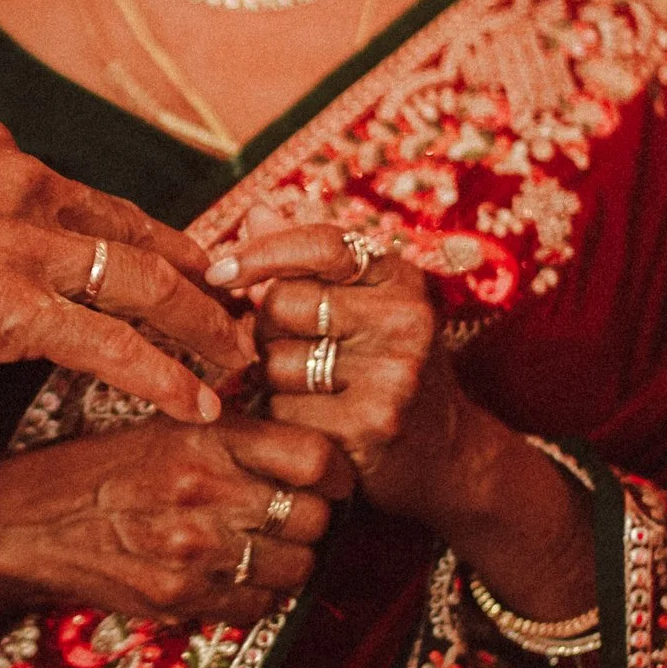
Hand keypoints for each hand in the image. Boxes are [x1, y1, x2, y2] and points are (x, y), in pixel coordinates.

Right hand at [0, 114, 252, 423]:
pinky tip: (195, 402)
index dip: (158, 244)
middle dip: (201, 285)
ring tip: (241, 367)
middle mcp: (25, 188)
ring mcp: (19, 246)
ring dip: (201, 332)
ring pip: (142, 288)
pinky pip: (107, 345)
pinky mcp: (2, 308)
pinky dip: (162, 374)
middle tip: (246, 318)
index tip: (196, 272)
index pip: (102, 205)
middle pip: (141, 240)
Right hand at [0, 416, 352, 655]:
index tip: (334, 479)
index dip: (338, 472)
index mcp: (206, 438)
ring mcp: (194, 550)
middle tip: (297, 518)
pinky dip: (257, 597)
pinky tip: (232, 577)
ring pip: (296, 567)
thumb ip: (236, 436)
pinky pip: (258, 606)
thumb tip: (313, 451)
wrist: (28, 524)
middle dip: (315, 520)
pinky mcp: (180, 598)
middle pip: (315, 517)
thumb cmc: (102, 470)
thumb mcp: (165, 428)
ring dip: (290, 562)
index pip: (316, 457)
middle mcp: (205, 492)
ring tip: (264, 549)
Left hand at [211, 224, 595, 624]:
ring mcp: (392, 378)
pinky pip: (281, 413)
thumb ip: (310, 262)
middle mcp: (406, 322)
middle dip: (265, 329)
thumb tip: (256, 211)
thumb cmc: (388, 369)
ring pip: (273, 363)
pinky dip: (280, 421)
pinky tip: (310, 427)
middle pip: (280, 305)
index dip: (260, 252)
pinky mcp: (369, 429)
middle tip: (289, 351)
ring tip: (308, 392)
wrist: (448, 456)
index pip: (320, 244)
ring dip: (270, 381)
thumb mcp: (366, 306)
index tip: (218, 270)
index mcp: (403, 281)